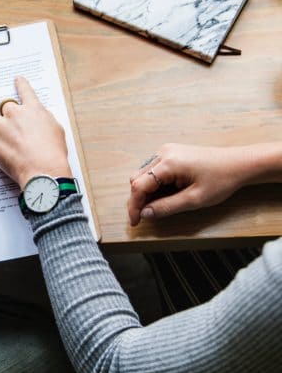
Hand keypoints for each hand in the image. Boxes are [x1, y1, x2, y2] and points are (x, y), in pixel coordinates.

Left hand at [0, 76, 71, 189]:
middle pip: (4, 107)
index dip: (21, 84)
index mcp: (33, 109)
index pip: (25, 91)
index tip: (17, 79)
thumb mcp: (56, 129)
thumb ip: (43, 119)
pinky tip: (0, 153)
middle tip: (12, 130)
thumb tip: (36, 118)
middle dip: (7, 116)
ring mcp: (1, 127)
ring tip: (5, 142)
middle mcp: (15, 114)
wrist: (43, 171)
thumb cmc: (53, 153)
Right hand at [128, 143, 252, 225]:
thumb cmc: (221, 180)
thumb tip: (145, 214)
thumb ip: (167, 207)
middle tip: (145, 216)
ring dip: (145, 191)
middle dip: (138, 199)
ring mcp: (166, 151)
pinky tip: (163, 194)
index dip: (134, 205)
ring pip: (143, 174)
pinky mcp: (171, 153)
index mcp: (168, 163)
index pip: (139, 186)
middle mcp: (163, 153)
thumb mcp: (194, 199)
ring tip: (156, 206)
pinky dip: (153, 183)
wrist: (239, 164)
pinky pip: (153, 169)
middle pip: (137, 179)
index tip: (135, 221)